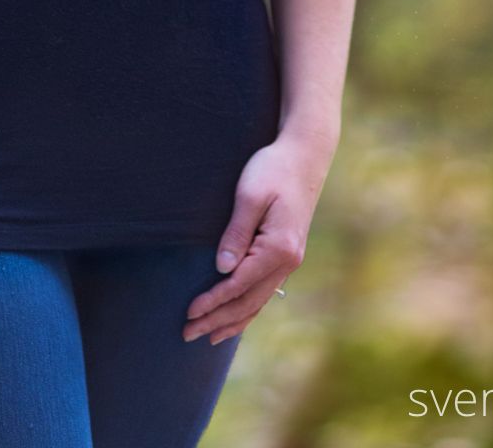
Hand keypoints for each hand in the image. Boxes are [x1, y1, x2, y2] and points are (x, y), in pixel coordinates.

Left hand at [181, 131, 332, 344]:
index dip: (212, 302)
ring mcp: (289, 261)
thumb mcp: (250, 196)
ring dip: (233, 321)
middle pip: (248, 302)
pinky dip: (249, 309)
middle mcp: (287, 262)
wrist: (304, 156)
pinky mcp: (287, 255)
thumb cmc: (273, 169)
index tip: (189, 313)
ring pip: (258, 302)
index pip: (238, 286)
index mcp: (278, 249)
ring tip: (209, 336)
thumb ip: (236, 233)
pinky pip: (265, 291)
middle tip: (187, 334)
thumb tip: (222, 269)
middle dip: (217, 320)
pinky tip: (237, 318)